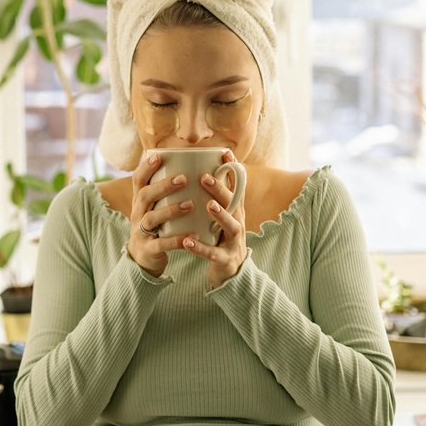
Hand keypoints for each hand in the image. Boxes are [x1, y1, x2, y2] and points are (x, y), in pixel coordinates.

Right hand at [127, 152, 196, 278]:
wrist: (143, 259)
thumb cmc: (156, 226)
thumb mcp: (155, 207)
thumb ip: (164, 191)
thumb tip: (187, 165)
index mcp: (140, 201)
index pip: (138, 180)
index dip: (146, 168)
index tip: (159, 156)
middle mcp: (137, 214)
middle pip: (144, 196)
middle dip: (163, 186)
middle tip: (183, 179)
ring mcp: (141, 232)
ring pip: (151, 218)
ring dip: (171, 210)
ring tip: (191, 205)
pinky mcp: (149, 249)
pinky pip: (161, 244)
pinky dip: (176, 240)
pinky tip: (192, 235)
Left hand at [184, 149, 247, 288]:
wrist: (230, 273)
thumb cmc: (221, 238)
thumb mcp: (221, 216)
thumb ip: (214, 197)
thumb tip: (199, 170)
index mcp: (234, 210)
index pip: (237, 186)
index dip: (233, 169)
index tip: (225, 152)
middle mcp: (238, 222)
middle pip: (233, 203)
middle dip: (221, 189)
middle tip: (204, 177)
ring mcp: (233, 241)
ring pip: (231, 226)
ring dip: (220, 214)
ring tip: (208, 205)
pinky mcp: (225, 259)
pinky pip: (213, 253)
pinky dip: (201, 248)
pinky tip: (187, 242)